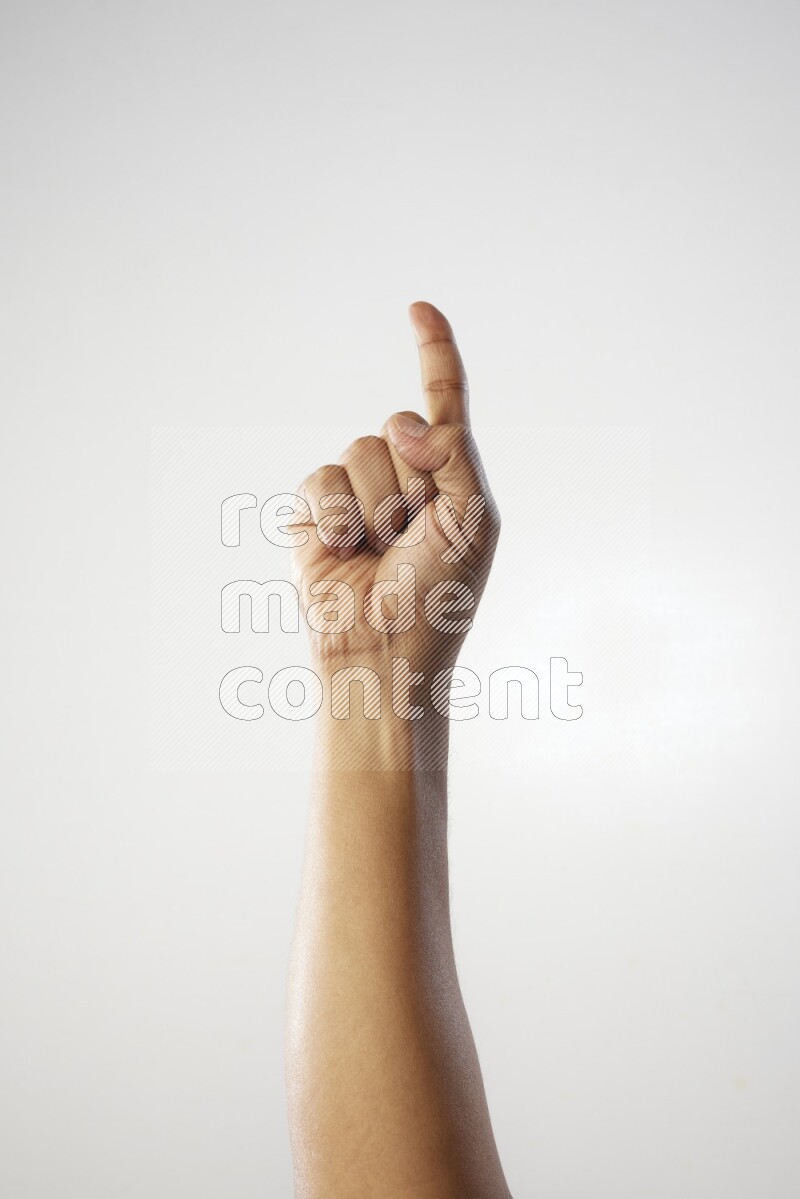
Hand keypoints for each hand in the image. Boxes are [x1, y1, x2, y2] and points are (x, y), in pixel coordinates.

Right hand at [292, 302, 499, 693]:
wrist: (385, 651)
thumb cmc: (440, 595)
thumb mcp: (471, 519)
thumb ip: (451, 455)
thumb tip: (399, 421)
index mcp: (450, 475)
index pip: (442, 400)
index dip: (434, 352)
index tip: (418, 308)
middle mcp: (403, 477)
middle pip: (394, 428)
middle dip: (406, 482)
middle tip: (411, 539)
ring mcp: (358, 493)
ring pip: (357, 451)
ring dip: (373, 506)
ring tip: (379, 552)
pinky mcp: (316, 513)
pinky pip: (320, 479)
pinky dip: (335, 516)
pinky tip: (344, 553)